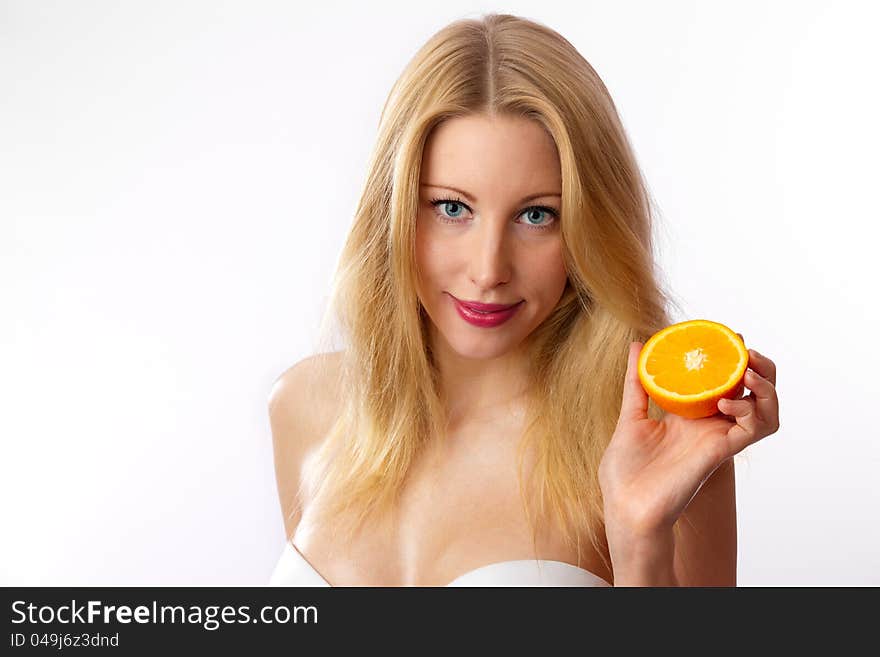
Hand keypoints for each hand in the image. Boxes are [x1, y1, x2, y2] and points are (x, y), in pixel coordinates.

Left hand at [598, 334, 779, 536]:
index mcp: (691, 415)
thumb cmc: (625, 471)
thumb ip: (637, 382)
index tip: (725, 336)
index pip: (725, 380)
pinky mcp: (721, 453)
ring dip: (766, 387)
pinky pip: (756, 429)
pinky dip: (751, 410)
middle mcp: (711, 425)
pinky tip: (726, 402)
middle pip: (755, 391)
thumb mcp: (630, 417)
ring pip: (767, 410)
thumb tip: (637, 344)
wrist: (626, 506)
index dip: (732, 358)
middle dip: (760, 368)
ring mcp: (719, 438)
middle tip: (745, 351)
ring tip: (748, 372)